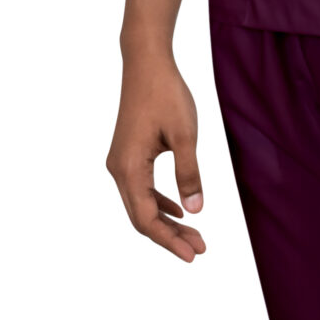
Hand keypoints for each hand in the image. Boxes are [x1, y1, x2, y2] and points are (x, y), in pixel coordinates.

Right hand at [106, 51, 206, 260]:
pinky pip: (141, 189)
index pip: (146, 218)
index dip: (169, 241)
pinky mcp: (127, 155)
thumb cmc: (166, 94)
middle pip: (142, 216)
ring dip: (167, 221)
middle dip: (170, 236)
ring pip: (141, 204)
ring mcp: (120, 163)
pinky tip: (179, 211)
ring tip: (195, 236)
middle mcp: (118, 169)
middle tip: (200, 249)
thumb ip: (189, 174)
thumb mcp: (185, 135)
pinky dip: (160, 203)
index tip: (193, 255)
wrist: (146, 64)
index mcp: (129, 168)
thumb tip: (195, 211)